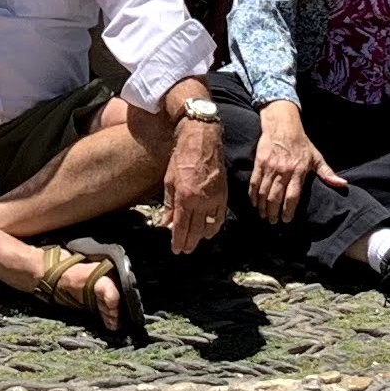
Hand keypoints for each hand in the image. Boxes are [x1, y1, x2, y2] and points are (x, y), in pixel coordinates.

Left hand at [163, 111, 229, 254]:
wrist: (201, 141)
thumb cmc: (182, 158)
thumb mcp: (169, 180)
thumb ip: (168, 205)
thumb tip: (166, 223)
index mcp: (185, 198)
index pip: (181, 227)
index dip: (178, 241)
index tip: (176, 249)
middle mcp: (200, 201)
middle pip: (195, 231)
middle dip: (189, 243)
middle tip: (184, 250)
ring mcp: (214, 199)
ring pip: (209, 227)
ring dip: (201, 237)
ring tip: (195, 241)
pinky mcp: (223, 195)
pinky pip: (220, 217)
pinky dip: (214, 227)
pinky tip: (209, 231)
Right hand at [251, 103, 336, 224]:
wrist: (283, 125)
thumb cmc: (301, 144)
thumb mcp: (316, 157)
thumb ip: (328, 173)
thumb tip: (343, 184)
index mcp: (299, 171)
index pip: (292, 196)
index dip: (288, 210)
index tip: (286, 220)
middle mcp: (284, 170)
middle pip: (276, 197)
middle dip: (273, 213)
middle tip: (273, 222)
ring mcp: (270, 167)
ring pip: (264, 192)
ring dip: (262, 207)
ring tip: (264, 216)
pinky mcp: (260, 163)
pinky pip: (254, 182)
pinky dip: (253, 195)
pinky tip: (254, 203)